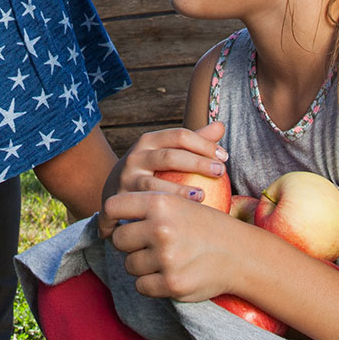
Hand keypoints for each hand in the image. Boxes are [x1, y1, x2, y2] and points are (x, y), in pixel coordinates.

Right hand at [98, 121, 225, 233]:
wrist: (114, 192)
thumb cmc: (150, 171)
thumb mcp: (166, 153)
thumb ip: (192, 141)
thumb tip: (220, 125)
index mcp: (149, 141)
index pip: (179, 136)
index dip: (204, 144)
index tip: (224, 157)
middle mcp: (136, 156)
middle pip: (169, 156)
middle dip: (197, 163)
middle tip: (221, 172)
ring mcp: (127, 179)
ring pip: (155, 184)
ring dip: (180, 190)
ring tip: (203, 195)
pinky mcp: (123, 200)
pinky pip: (146, 205)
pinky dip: (164, 208)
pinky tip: (183, 214)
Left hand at [103, 185, 256, 303]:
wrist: (240, 254)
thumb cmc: (206, 227)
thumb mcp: (180, 203)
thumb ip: (148, 206)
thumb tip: (110, 218)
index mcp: (161, 203)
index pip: (113, 207)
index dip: (107, 218)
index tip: (108, 227)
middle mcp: (160, 228)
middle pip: (118, 239)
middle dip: (128, 245)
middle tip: (147, 245)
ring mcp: (166, 257)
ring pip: (129, 265)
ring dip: (141, 265)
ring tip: (164, 259)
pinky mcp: (172, 283)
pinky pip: (141, 286)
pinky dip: (151, 284)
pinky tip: (168, 275)